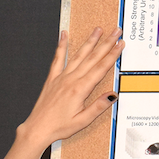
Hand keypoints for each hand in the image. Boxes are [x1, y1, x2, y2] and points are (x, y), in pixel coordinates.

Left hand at [18, 27, 124, 150]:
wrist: (38, 128)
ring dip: (89, 42)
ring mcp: (61, 77)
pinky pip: (57, 58)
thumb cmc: (59, 127)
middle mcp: (71, 80)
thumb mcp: (82, 121)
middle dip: (106, 43)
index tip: (120, 44)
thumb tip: (112, 94)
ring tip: (98, 30)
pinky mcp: (52, 78)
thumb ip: (98, 106)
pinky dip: (61, 45)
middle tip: (115, 32)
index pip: (100, 68)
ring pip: (78, 55)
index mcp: (80, 89)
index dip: (112, 55)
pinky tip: (64, 35)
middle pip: (92, 58)